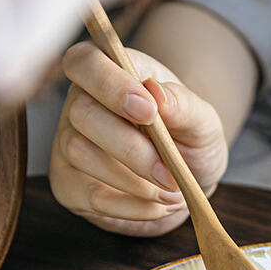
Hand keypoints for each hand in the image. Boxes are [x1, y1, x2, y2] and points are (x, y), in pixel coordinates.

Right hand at [49, 41, 227, 236]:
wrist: (185, 180)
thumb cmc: (188, 139)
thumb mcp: (202, 120)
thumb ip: (184, 105)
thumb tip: (158, 94)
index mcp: (109, 71)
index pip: (85, 62)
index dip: (111, 85)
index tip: (149, 112)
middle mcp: (80, 104)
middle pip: (82, 113)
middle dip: (131, 148)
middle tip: (170, 173)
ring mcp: (68, 144)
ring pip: (81, 154)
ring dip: (134, 181)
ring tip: (172, 192)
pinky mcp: (70, 185)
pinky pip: (90, 197)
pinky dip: (131, 207)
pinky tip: (158, 207)